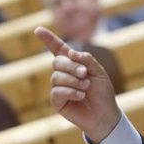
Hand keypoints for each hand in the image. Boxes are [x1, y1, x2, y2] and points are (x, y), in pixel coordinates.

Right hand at [34, 26, 120, 143]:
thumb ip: (86, 59)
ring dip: (74, 81)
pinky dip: (71, 92)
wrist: (105, 113)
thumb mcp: (98, 71)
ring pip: (57, 77)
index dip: (48, 39)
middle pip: (57, 62)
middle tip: (85, 74)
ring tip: (86, 87)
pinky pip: (57, 91)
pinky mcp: (57, 101)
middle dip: (72, 66)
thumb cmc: (102, 92)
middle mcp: (63, 74)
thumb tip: (70, 53)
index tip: (38, 29)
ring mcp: (58, 87)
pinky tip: (81, 95)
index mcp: (72, 64)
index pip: (57, 49)